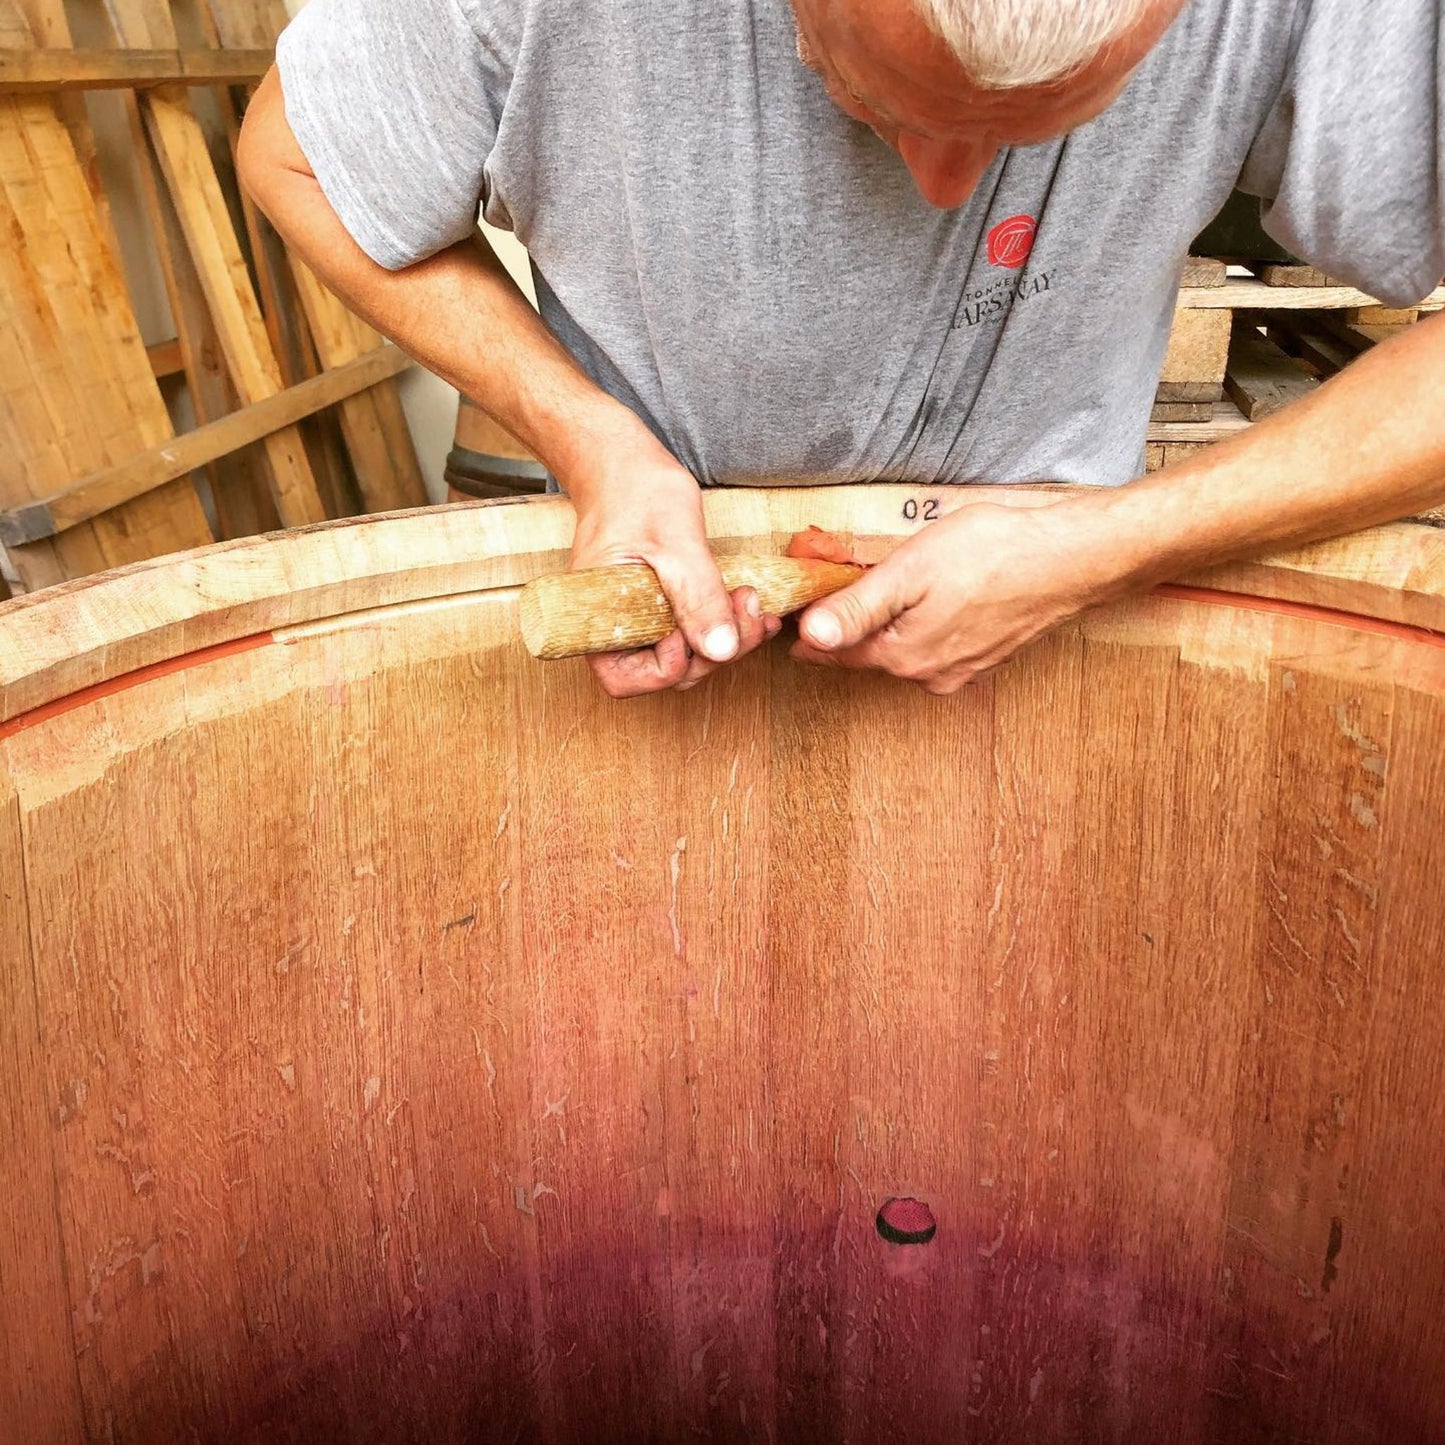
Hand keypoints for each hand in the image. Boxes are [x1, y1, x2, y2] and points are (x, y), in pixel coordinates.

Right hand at [567, 447, 781, 697]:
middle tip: (748, 609)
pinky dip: (726, 624)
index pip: (626, 679)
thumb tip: (721, 650)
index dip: (669, 665)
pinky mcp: (663, 608)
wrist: (623, 463)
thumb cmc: (634, 490)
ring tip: (754, 602)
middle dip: (714, 650)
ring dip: (728, 638)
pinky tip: (752, 605)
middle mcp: (616, 627)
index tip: (693, 627)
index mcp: (596, 619)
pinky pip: (694, 631)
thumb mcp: (673, 541)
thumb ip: (697, 596)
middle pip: (667, 672)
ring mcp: (641, 619)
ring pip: (689, 656)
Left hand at [790, 497, 1130, 692]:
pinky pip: (938, 643)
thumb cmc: (997, 554)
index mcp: (905, 656)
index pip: (837, 651)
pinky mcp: (989, 653)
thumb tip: (809, 634)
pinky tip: (924, 603)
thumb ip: (858, 607)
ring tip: (866, 602)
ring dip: (885, 629)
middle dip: (846, 632)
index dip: (810, 633)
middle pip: (872, 652)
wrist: (1076, 558)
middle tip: (819, 607)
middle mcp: (932, 673)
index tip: (788, 623)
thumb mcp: (911, 571)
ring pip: (906, 649)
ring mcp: (964, 667)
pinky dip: (921, 626)